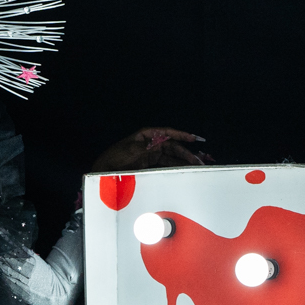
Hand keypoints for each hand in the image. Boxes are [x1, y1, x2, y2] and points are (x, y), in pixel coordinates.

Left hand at [90, 128, 209, 172]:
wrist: (105, 171)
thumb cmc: (115, 157)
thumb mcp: (130, 150)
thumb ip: (146, 147)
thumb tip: (160, 143)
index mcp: (146, 135)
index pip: (167, 133)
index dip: (182, 135)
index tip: (194, 139)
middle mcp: (151, 143)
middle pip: (173, 146)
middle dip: (186, 153)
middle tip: (198, 161)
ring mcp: (152, 154)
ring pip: (172, 156)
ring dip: (183, 161)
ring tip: (196, 167)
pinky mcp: (151, 164)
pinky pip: (166, 164)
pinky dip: (175, 167)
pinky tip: (184, 171)